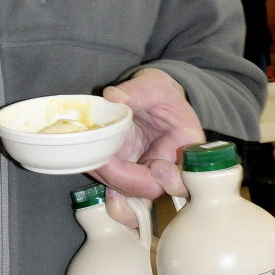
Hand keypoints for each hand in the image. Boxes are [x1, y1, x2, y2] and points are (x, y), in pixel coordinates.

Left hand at [92, 68, 204, 226]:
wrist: (148, 95)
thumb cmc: (158, 90)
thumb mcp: (153, 84)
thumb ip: (136, 91)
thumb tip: (113, 96)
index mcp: (185, 146)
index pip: (183, 176)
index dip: (169, 179)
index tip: (156, 165)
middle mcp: (166, 165)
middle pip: (150, 189)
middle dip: (125, 179)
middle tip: (105, 161)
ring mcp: (144, 170)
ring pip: (129, 190)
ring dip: (108, 179)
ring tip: (92, 158)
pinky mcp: (126, 169)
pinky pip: (115, 185)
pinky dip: (102, 179)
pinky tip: (90, 166)